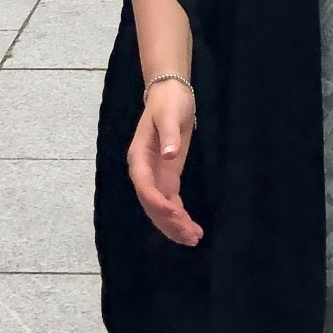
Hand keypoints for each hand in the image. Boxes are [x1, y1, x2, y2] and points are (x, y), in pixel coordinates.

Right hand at [127, 82, 201, 244]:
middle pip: (152, 204)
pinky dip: (179, 216)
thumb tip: (169, 155)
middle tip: (191, 236)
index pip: (145, 187)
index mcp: (139, 157)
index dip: (158, 203)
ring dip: (174, 225)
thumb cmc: (169, 102)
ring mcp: (155, 175)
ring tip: (194, 239)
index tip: (177, 216)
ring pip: (160, 208)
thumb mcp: (170, 115)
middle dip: (170, 222)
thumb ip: (169, 135)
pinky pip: (170, 202)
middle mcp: (143, 171)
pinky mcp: (167, 176)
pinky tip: (190, 228)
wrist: (170, 93)